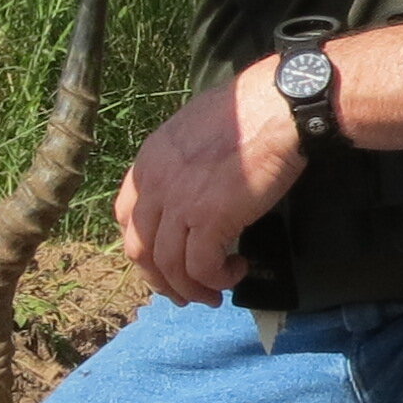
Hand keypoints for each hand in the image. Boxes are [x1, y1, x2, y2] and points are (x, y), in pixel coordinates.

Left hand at [115, 65, 309, 306]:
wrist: (276, 107)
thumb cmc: (249, 112)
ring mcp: (179, 203)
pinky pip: (202, 268)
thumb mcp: (195, 130)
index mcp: (148, 162)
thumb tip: (192, 191)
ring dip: (190, 288)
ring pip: (168, 266)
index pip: (125, 217)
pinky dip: (217, 279)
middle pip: (140, 249)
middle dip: (161, 279)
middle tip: (185, 292)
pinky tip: (236, 271)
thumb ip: (181, 162)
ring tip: (214, 294)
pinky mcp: (209, 219)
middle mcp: (155, 184)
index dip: (144, 246)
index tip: (165, 258)